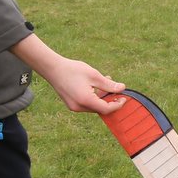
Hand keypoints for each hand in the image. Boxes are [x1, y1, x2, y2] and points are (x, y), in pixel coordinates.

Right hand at [10, 33, 126, 114]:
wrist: (53, 69)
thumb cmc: (73, 70)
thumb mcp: (94, 75)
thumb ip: (109, 84)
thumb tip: (122, 88)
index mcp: (86, 101)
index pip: (106, 109)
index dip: (117, 105)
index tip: (125, 98)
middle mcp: (79, 107)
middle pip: (100, 108)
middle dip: (110, 99)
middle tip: (115, 86)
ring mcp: (74, 107)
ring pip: (94, 106)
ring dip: (102, 96)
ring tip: (105, 80)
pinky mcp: (71, 104)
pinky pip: (87, 104)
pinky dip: (94, 97)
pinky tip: (95, 85)